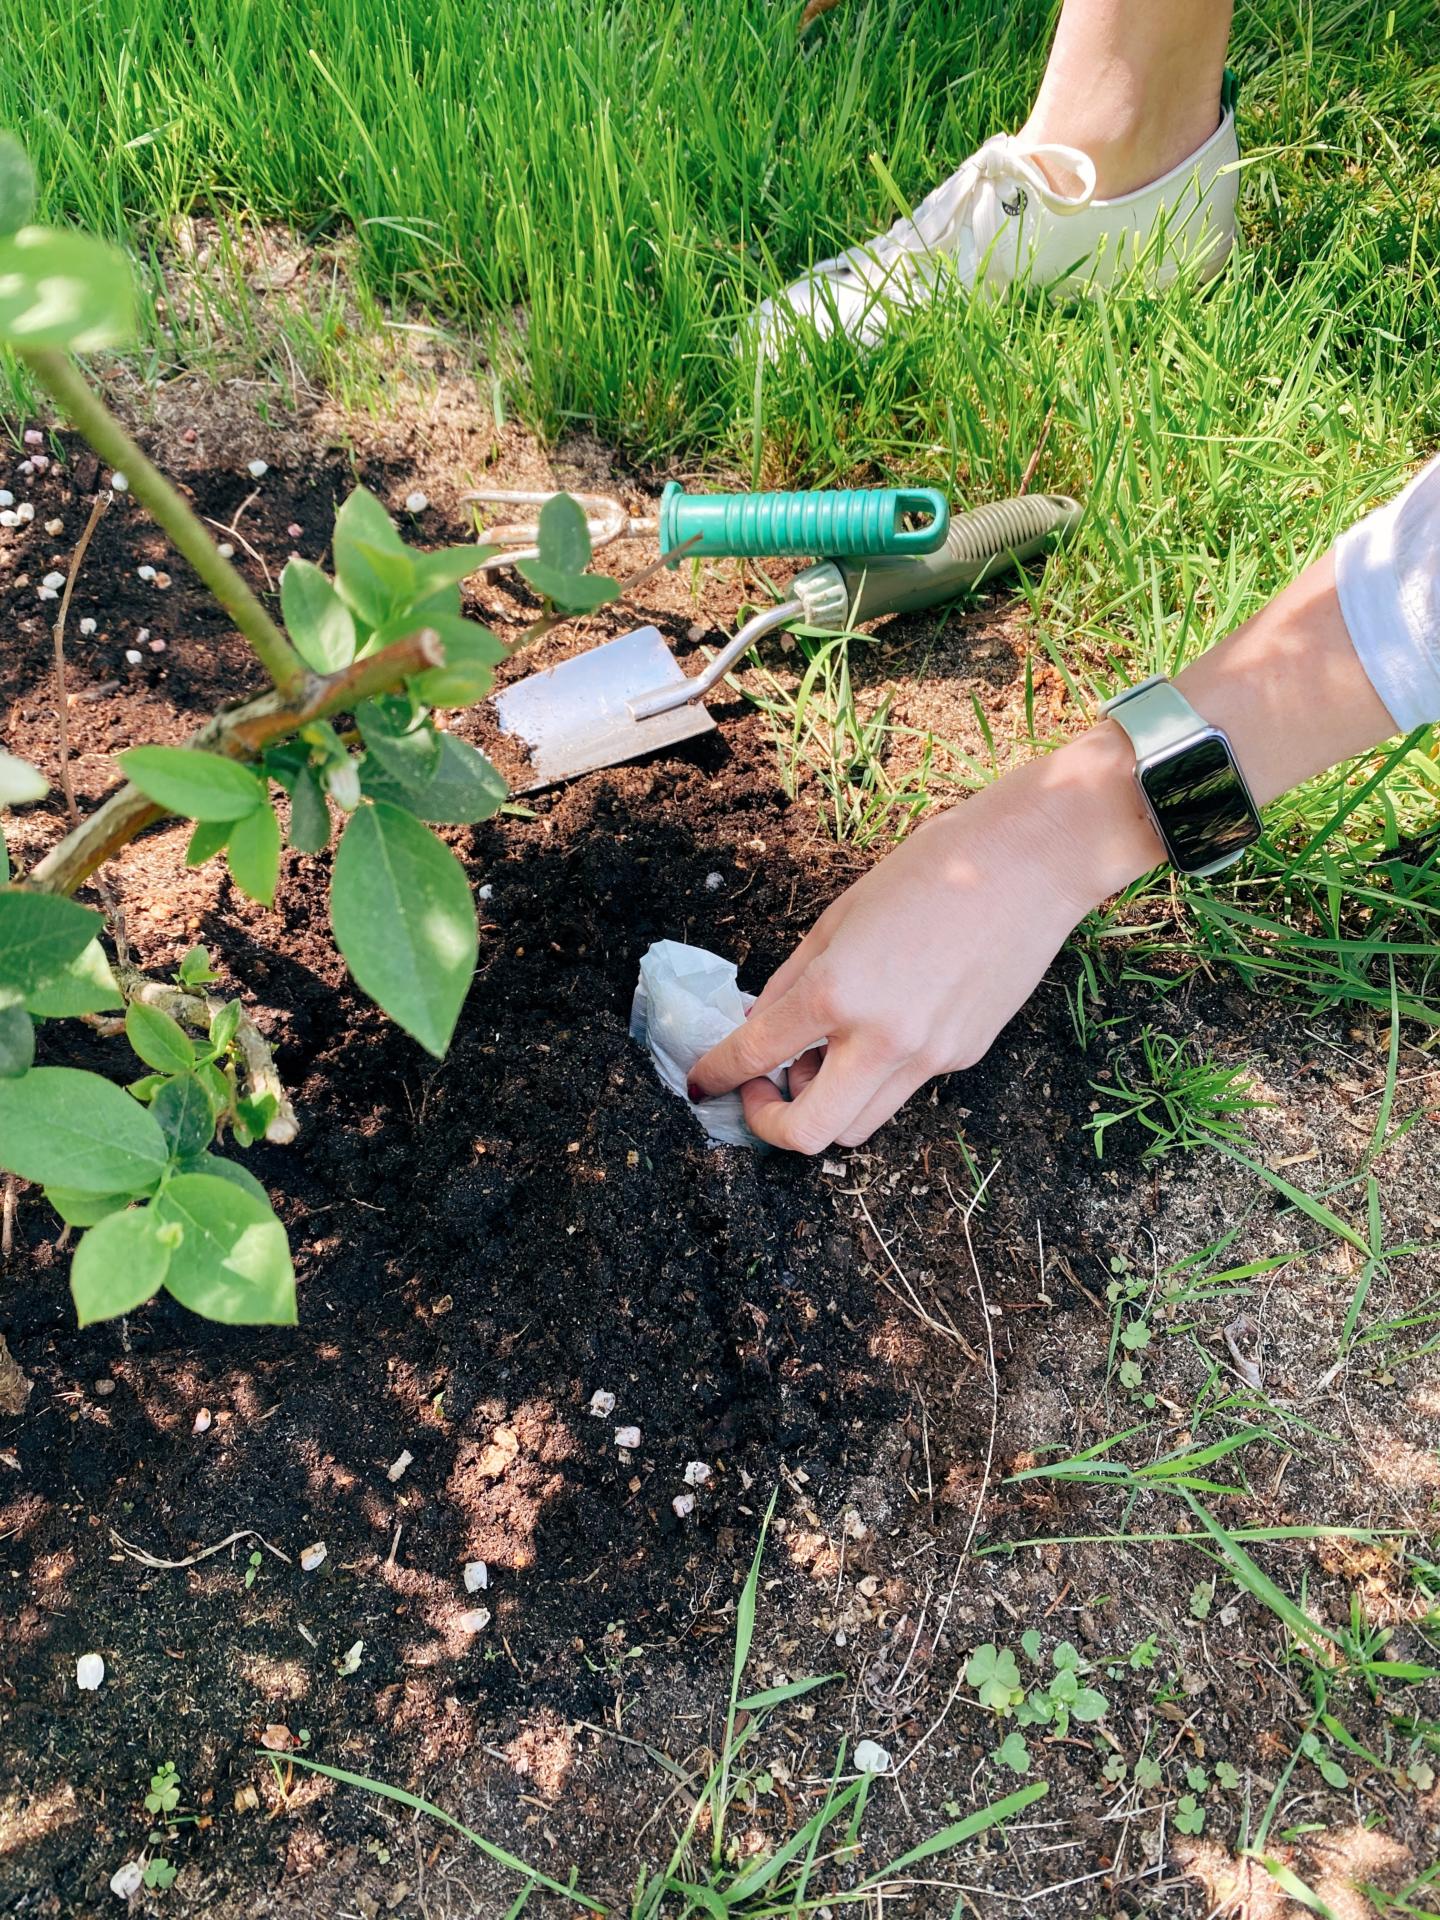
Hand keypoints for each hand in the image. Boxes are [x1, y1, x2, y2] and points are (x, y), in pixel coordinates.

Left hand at [688, 733, 1155, 1152]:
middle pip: (810, 1133)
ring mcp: (930, 1056)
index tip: (702, 1083)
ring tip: (821, 1054)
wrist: (1033, 862)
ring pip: (858, 1125)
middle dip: (771, 1123)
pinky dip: (873, 1075)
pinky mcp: (964, 1056)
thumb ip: (794, 978)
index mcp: (838, 992)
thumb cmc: (933, 867)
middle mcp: (882, 1038)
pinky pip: (902, 1088)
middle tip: (761, 1089)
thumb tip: (762, 1024)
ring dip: (824, 1105)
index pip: (755, 1055)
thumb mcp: (840, 913)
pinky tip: (879, 1026)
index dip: (715, 1076)